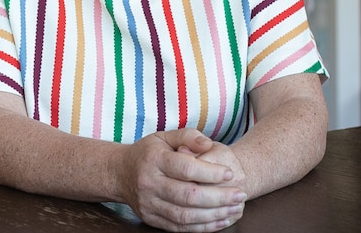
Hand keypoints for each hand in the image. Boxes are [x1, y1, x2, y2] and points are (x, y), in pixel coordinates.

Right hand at [116, 129, 246, 231]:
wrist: (120, 173)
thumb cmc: (148, 152)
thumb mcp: (165, 136)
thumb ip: (188, 136)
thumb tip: (208, 144)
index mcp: (154, 159)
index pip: (186, 168)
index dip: (210, 173)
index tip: (229, 173)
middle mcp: (150, 183)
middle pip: (188, 195)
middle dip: (218, 197)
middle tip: (240, 194)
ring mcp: (149, 204)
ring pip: (186, 215)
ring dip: (214, 215)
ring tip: (234, 209)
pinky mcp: (151, 219)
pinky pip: (180, 228)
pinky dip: (203, 227)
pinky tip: (220, 221)